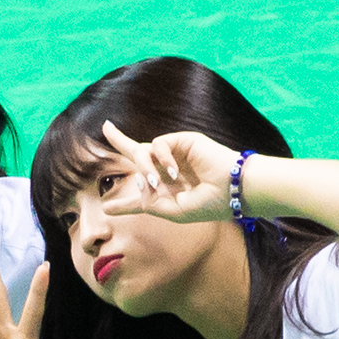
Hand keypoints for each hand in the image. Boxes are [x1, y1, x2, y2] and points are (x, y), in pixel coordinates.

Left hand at [98, 120, 239, 223]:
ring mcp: (175, 155)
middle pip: (138, 155)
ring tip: (156, 182)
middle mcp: (168, 171)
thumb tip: (135, 193)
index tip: (107, 209)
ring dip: (144, 168)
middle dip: (121, 141)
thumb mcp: (174, 210)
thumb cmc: (208, 204)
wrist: (231, 190)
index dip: (124, 204)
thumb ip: (151, 204)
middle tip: (106, 128)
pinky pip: (158, 145)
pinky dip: (161, 158)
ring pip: (143, 152)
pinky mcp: (182, 141)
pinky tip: (173, 171)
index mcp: (168, 191)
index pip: (142, 195)